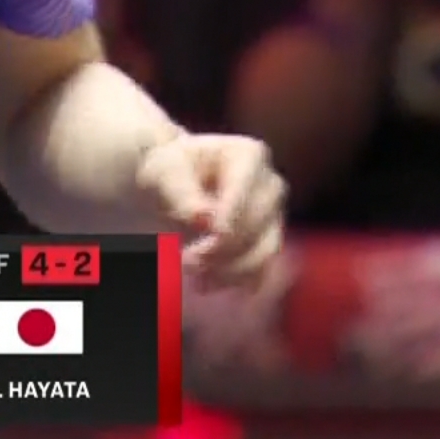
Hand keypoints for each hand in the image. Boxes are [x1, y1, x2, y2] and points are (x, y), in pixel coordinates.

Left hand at [134, 133, 286, 287]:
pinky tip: (206, 284)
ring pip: (265, 251)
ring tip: (193, 273)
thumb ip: (182, 191)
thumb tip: (203, 217)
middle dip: (224, 246)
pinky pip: (263, 270)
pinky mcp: (268, 244)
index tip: (212, 235)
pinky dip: (236, 282)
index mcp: (249, 155)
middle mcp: (270, 185)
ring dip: (230, 269)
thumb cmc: (170, 170)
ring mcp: (274, 216)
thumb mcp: (165, 171)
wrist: (175, 185)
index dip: (231, 215)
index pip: (245, 188)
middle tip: (187, 260)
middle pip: (258, 223)